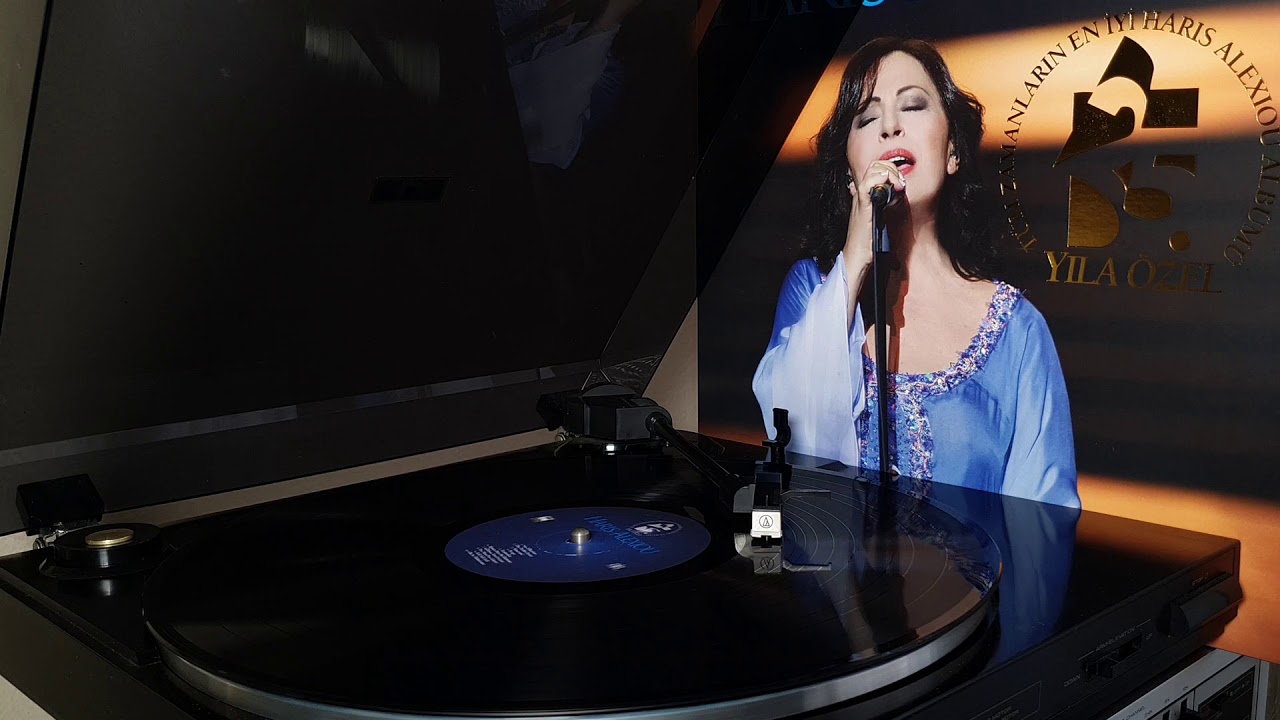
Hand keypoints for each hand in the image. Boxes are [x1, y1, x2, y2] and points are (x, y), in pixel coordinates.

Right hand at [842, 160, 905, 312]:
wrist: (858, 255)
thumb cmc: (869, 240)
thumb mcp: (880, 217)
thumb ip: (886, 204)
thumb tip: (898, 194)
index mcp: (865, 193)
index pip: (876, 168)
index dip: (891, 170)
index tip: (901, 184)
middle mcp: (861, 192)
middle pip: (875, 164)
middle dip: (892, 169)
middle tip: (901, 184)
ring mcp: (860, 197)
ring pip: (872, 169)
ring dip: (889, 174)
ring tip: (898, 187)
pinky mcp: (861, 205)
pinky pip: (867, 184)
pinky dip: (880, 181)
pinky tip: (891, 191)